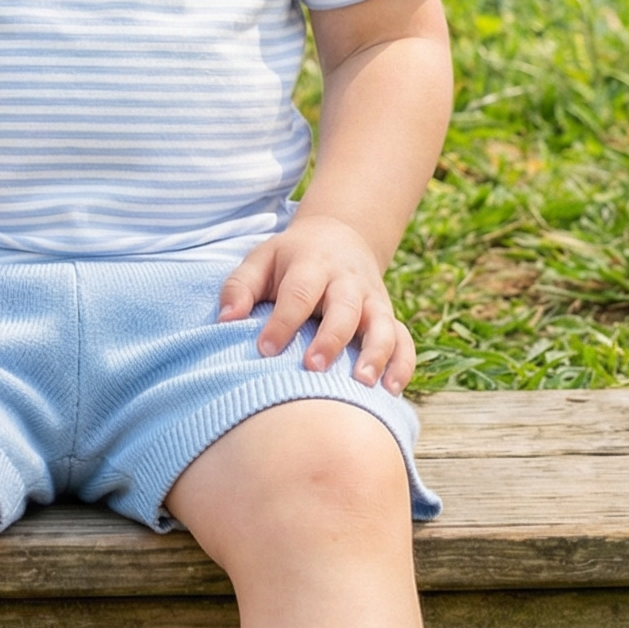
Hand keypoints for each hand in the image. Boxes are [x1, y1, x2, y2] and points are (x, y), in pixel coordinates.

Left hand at [218, 214, 415, 394]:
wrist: (339, 237)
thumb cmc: (290, 259)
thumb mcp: (261, 259)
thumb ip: (239, 287)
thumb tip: (225, 320)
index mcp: (312, 264)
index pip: (299, 293)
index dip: (283, 322)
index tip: (264, 350)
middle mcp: (347, 282)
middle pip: (345, 308)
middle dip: (331, 338)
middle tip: (313, 368)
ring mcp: (373, 300)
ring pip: (383, 325)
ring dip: (375, 354)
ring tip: (362, 384)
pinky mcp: (388, 316)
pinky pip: (404, 340)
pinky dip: (402, 364)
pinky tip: (391, 391)